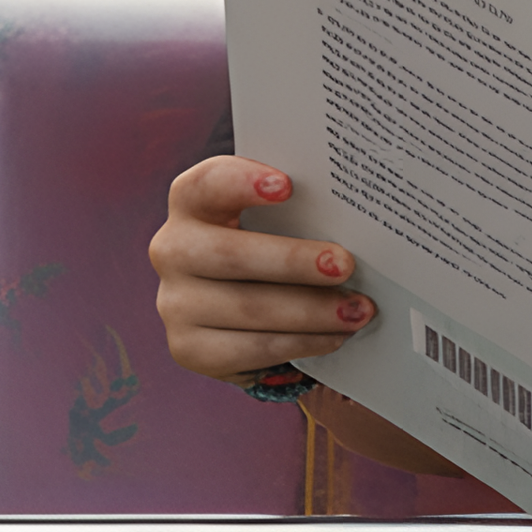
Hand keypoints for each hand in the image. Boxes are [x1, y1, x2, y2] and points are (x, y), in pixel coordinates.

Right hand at [150, 155, 378, 385]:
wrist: (241, 316)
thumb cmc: (270, 253)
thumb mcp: (276, 225)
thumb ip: (298, 214)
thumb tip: (357, 223)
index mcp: (192, 205)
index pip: (205, 183)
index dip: (241, 182)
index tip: (287, 186)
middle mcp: (173, 250)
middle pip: (230, 254)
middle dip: (293, 261)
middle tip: (345, 266)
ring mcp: (175, 303)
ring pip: (248, 308)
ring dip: (312, 311)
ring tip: (358, 311)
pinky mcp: (188, 348)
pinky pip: (251, 348)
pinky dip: (300, 343)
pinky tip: (333, 337)